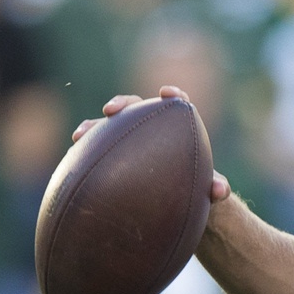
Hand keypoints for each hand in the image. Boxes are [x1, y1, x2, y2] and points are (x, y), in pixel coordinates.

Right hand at [71, 86, 230, 203]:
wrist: (175, 199)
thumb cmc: (195, 187)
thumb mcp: (206, 188)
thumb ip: (216, 186)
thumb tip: (220, 191)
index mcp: (177, 126)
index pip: (176, 104)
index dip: (173, 95)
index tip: (168, 94)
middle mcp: (149, 125)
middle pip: (135, 107)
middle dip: (122, 103)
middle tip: (112, 110)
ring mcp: (128, 137)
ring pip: (109, 125)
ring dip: (94, 126)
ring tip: (81, 134)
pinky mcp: (111, 151)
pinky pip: (95, 146)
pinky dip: (85, 146)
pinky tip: (73, 154)